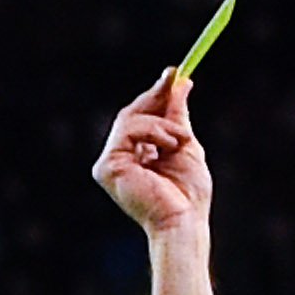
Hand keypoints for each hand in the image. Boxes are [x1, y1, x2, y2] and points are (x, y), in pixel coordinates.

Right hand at [92, 69, 209, 235]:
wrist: (184, 219)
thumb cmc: (187, 194)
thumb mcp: (185, 144)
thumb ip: (178, 117)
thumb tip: (181, 83)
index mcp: (133, 159)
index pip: (138, 120)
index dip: (154, 96)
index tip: (173, 75)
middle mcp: (116, 162)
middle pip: (129, 115)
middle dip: (154, 96)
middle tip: (174, 77)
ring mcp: (108, 165)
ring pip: (130, 119)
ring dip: (163, 123)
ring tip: (181, 140)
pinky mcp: (108, 167)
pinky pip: (129, 130)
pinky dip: (155, 131)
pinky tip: (169, 146)